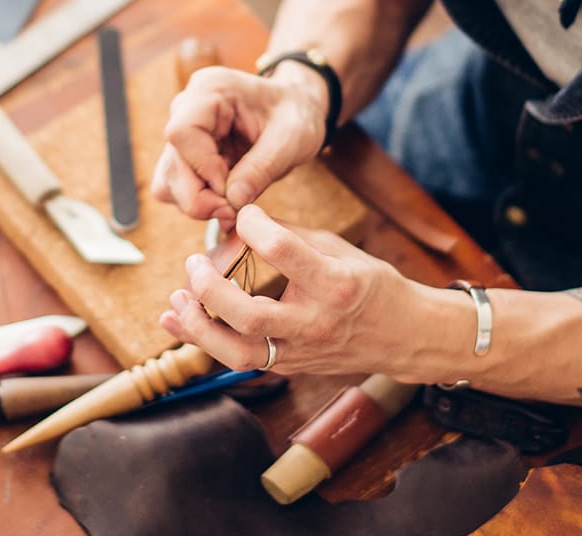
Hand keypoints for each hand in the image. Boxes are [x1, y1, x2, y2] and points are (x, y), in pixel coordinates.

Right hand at [150, 65, 326, 228]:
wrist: (295, 108)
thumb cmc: (295, 114)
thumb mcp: (293, 138)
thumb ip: (263, 168)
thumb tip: (232, 200)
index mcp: (210, 89)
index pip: (182, 133)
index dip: (203, 168)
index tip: (233, 191)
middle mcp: (186, 108)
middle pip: (171, 162)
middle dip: (200, 197)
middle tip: (234, 211)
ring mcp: (182, 133)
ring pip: (168, 179)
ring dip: (198, 202)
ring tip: (233, 206)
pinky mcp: (184, 155)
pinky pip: (175, 186)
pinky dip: (198, 201)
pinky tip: (226, 201)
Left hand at [158, 204, 424, 376]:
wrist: (403, 337)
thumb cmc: (371, 286)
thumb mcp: (340, 250)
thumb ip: (290, 237)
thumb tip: (241, 222)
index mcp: (335, 285)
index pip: (284, 252)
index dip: (255, 226)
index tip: (245, 214)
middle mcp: (316, 324)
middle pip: (250, 316)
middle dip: (211, 288)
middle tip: (195, 263)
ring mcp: (302, 353)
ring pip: (239, 353)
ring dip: (199, 327)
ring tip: (177, 297)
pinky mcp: (290, 368)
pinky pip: (239, 361)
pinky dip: (203, 342)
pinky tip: (177, 320)